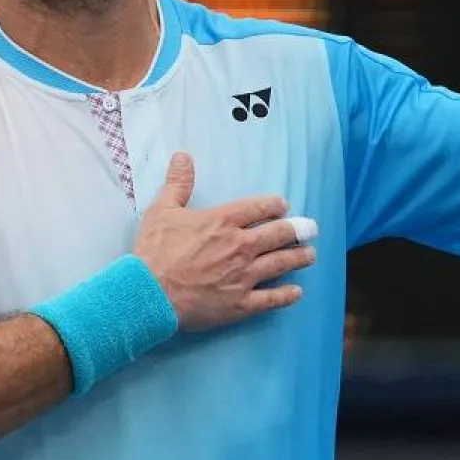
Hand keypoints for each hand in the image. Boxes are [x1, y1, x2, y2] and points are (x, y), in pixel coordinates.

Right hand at [132, 151, 314, 330]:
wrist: (148, 293)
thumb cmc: (154, 251)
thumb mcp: (163, 210)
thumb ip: (178, 183)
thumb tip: (183, 156)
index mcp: (223, 222)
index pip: (258, 208)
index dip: (274, 205)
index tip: (283, 205)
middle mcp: (240, 246)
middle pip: (278, 235)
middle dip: (298, 230)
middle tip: (311, 229)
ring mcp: (243, 276)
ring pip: (280, 263)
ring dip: (298, 258)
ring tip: (310, 255)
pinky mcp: (240, 304)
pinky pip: (270, 299)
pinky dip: (286, 295)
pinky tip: (296, 292)